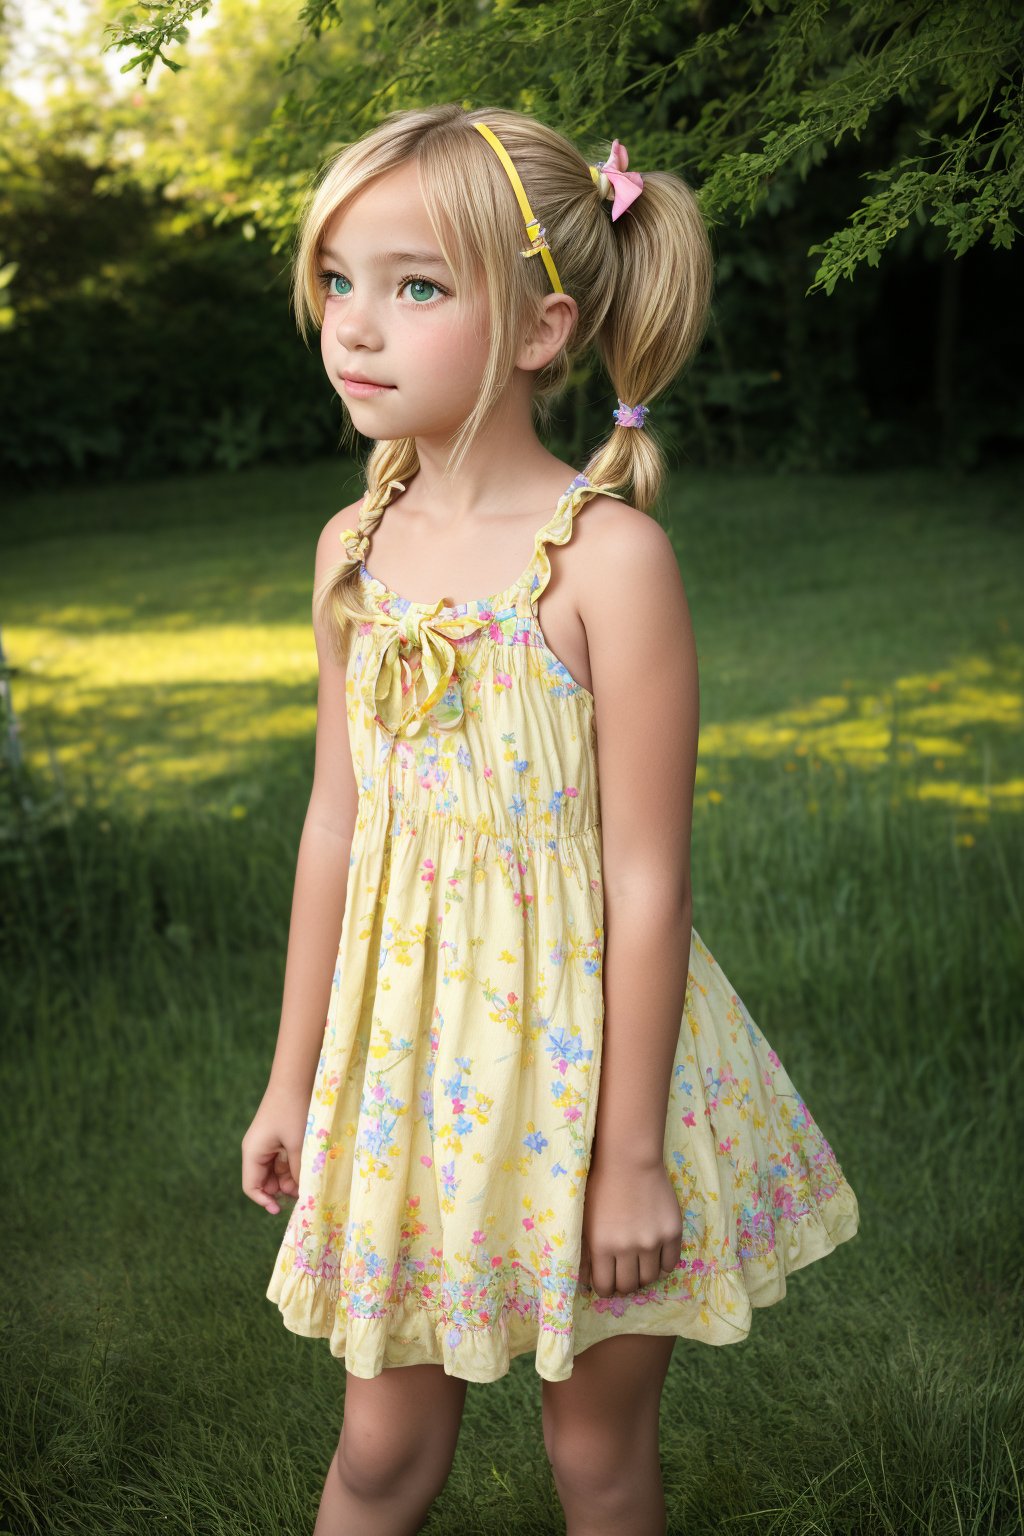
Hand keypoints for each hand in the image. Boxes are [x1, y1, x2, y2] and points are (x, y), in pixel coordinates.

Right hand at [241, 1081, 307, 1214]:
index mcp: (253, 1152)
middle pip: (265, 1181)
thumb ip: (298, 1172)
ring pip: (276, 1171)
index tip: (280, 1209)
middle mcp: (255, 1150)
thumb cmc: (294, 1111)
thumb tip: (302, 1193)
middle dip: (282, 1189)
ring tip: (308, 1178)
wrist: (295, 1080)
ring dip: (290, 1178)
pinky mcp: (277, 1137)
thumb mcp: (298, 1145)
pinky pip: (282, 1159)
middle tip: (303, 1190)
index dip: (264, 1201)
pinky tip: (307, 1166)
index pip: (252, 1187)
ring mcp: (266, 1143)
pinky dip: (293, 1166)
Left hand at [579, 1155, 682, 1297]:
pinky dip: (662, 1265)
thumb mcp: (586, 1220)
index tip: (608, 1284)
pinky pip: (670, 1264)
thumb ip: (585, 1252)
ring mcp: (652, 1241)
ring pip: (650, 1278)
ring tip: (639, 1265)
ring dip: (643, 1276)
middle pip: (629, 1286)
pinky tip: (655, 1256)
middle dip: (624, 1286)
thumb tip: (587, 1281)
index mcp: (602, 1246)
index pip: (606, 1287)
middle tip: (624, 1276)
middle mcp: (627, 1248)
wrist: (630, 1160)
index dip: (606, 1289)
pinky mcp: (672, 1233)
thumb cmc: (601, 1186)